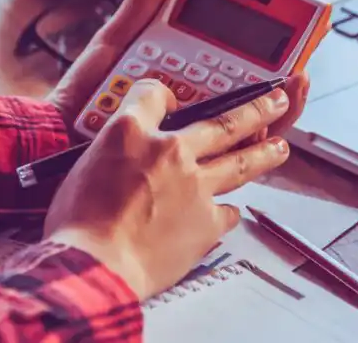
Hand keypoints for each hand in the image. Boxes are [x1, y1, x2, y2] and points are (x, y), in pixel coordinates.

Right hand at [43, 78, 295, 298]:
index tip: (170, 99)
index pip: (153, 95)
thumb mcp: (78, 167)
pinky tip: (229, 210)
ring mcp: (194, 187)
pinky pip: (227, 212)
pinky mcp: (206, 223)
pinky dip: (227, 210)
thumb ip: (110, 151)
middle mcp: (169, 151)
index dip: (162, 95)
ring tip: (280, 147)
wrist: (95, 263)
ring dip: (264, 153)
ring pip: (241, 163)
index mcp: (130, 131)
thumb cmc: (77, 223)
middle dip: (254, 109)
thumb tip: (123, 154)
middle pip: (222, 122)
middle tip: (276, 101)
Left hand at [46, 0, 308, 140]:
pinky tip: (268, 129)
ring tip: (293, 89)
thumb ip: (141, 6)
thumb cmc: (81, 95)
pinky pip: (228, 159)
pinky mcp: (185, 166)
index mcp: (183, 71)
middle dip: (284, 78)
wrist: (55, 143)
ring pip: (250, 125)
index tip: (287, 23)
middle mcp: (194, 104)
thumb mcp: (113, 44)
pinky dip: (255, 144)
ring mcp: (192, 135)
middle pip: (252, 93)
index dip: (265, 42)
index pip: (234, 57)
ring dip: (281, 107)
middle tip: (297, 65)